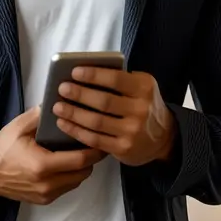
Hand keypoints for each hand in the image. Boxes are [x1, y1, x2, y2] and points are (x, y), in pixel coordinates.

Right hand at [0, 106, 105, 204]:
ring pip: (77, 181)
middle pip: (83, 172)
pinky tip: (67, 163)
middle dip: (92, 159)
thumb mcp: (18, 127)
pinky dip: (71, 176)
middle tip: (94, 143)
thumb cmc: (3, 149)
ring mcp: (47, 194)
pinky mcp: (45, 200)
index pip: (80, 160)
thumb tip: (56, 103)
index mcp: (42, 165)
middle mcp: (47, 184)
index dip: (94, 150)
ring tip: (81, 152)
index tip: (100, 139)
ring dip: (82, 168)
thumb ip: (38, 115)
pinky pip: (67, 187)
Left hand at [52, 67, 176, 166]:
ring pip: (96, 122)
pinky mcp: (123, 148)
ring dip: (73, 113)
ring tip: (57, 106)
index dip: (93, 75)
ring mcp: (132, 131)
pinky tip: (64, 123)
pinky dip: (76, 131)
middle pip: (103, 101)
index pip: (116, 79)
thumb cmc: (144, 105)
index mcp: (144, 88)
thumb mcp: (140, 87)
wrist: (163, 138)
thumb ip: (120, 80)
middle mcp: (141, 110)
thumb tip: (83, 74)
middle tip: (62, 88)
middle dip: (79, 94)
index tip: (74, 71)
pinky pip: (94, 139)